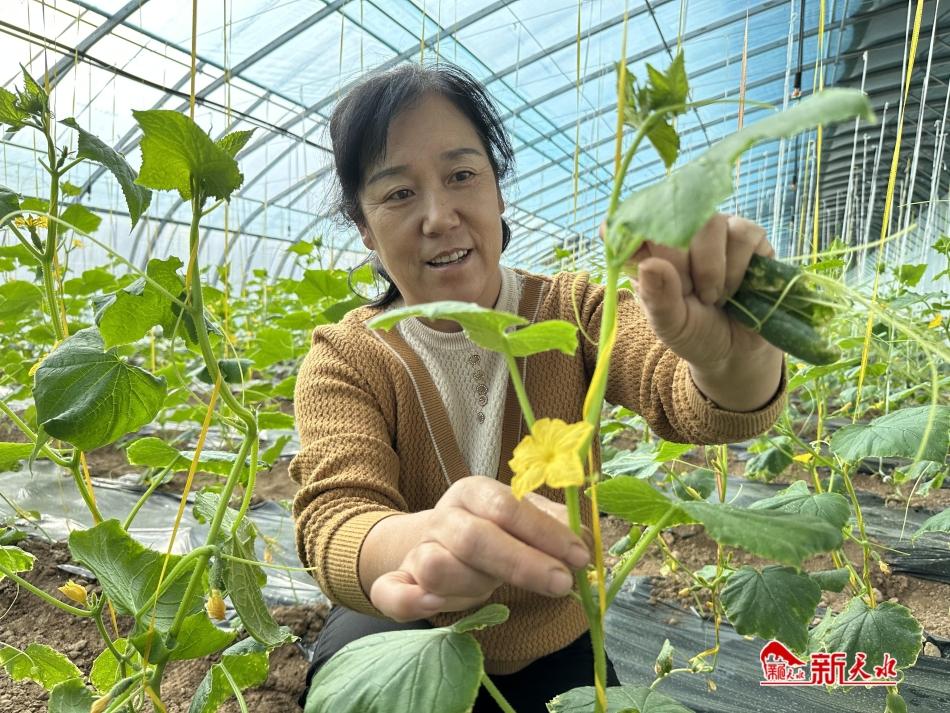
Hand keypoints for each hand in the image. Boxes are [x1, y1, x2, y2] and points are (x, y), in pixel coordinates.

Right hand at [369, 476, 590, 621]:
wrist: (433, 541)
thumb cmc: (492, 533)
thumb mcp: (521, 519)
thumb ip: (553, 524)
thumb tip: (586, 541)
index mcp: (474, 493)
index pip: (507, 507)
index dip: (545, 533)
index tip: (578, 557)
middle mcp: (443, 517)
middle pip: (475, 538)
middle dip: (522, 564)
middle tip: (561, 584)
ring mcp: (416, 550)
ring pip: (436, 566)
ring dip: (472, 586)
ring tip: (492, 591)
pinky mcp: (397, 581)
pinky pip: (391, 592)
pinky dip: (409, 599)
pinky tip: (433, 604)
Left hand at [608, 213, 779, 366]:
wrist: (739, 347)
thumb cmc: (696, 333)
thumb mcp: (671, 325)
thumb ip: (658, 298)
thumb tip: (650, 264)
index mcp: (649, 254)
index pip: (630, 225)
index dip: (633, 231)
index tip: (644, 257)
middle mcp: (679, 235)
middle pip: (673, 219)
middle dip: (681, 264)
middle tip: (689, 294)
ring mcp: (714, 231)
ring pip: (710, 225)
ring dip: (712, 270)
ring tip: (713, 297)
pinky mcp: (747, 235)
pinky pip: (743, 235)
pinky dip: (738, 268)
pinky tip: (735, 288)